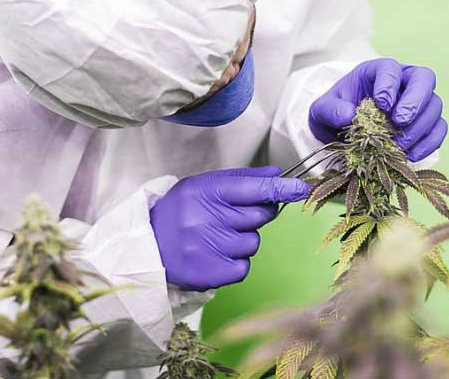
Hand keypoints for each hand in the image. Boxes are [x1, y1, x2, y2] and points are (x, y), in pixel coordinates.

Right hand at [150, 166, 309, 291]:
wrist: (148, 247)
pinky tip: (215, 254)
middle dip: (255, 215)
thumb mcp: (203, 186)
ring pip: (254, 242)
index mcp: (208, 191)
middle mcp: (209, 218)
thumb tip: (277, 174)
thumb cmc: (180, 212)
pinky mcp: (213, 273)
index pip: (254, 188)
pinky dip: (236, 261)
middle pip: (261, 216)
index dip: (282, 188)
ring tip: (217, 237)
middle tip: (231, 216)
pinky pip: (244, 266)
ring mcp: (211, 248)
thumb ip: (241, 179)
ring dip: (243, 240)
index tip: (301, 188)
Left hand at [309, 58, 447, 161]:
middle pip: (424, 79)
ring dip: (419, 127)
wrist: (341, 131)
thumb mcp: (322, 110)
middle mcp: (403, 81)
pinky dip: (429, 143)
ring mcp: (418, 102)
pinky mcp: (425, 123)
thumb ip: (330, 110)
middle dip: (414, 101)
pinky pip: (438, 129)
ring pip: (434, 106)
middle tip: (399, 122)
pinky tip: (411, 155)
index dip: (389, 84)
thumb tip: (348, 115)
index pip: (391, 68)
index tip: (381, 104)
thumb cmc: (335, 112)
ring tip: (399, 145)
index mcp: (378, 71)